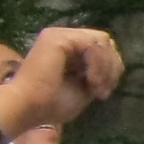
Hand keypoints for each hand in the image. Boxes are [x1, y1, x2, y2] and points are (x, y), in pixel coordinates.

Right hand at [5, 25, 124, 133]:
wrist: (27, 108)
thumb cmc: (51, 104)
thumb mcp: (84, 88)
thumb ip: (98, 73)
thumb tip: (116, 65)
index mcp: (69, 50)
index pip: (102, 48)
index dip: (111, 69)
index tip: (102, 94)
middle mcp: (64, 38)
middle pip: (105, 42)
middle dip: (112, 67)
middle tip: (102, 91)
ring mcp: (59, 35)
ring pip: (102, 41)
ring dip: (106, 68)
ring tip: (96, 88)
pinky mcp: (57, 38)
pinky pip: (92, 43)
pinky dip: (98, 64)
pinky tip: (91, 81)